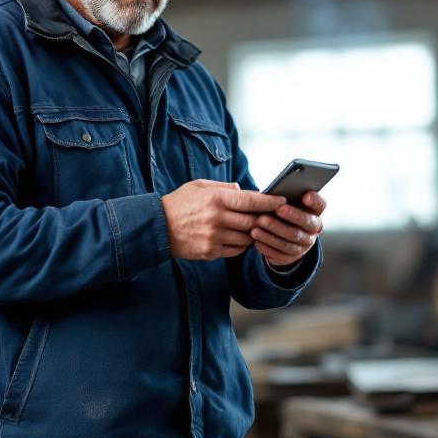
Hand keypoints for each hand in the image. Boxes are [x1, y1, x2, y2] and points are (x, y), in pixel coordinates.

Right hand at [160, 179, 286, 260]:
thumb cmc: (179, 203)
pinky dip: (242, 245)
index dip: (269, 202)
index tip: (281, 201)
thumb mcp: (199, 186)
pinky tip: (239, 238)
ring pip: (247, 238)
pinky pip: (236, 250)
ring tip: (255, 228)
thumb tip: (244, 190)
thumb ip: (223, 187)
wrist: (157, 227)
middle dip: (265, 219)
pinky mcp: (210, 252)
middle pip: (253, 221)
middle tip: (273, 216)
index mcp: (215, 199)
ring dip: (254, 234)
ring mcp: (213, 237)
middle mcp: (216, 219)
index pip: (251, 201)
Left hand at [251, 190, 326, 267]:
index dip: (314, 201)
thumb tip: (271, 195)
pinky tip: (256, 241)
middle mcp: (312, 230)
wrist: (279, 237)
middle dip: (292, 216)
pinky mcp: (291, 257)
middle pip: (306, 223)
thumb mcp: (285, 204)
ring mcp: (303, 246)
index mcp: (313, 212)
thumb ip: (283, 199)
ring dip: (272, 234)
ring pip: (291, 240)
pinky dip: (267, 247)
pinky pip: (280, 254)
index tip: (305, 195)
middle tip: (277, 210)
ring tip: (257, 228)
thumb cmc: (280, 214)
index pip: (320, 205)